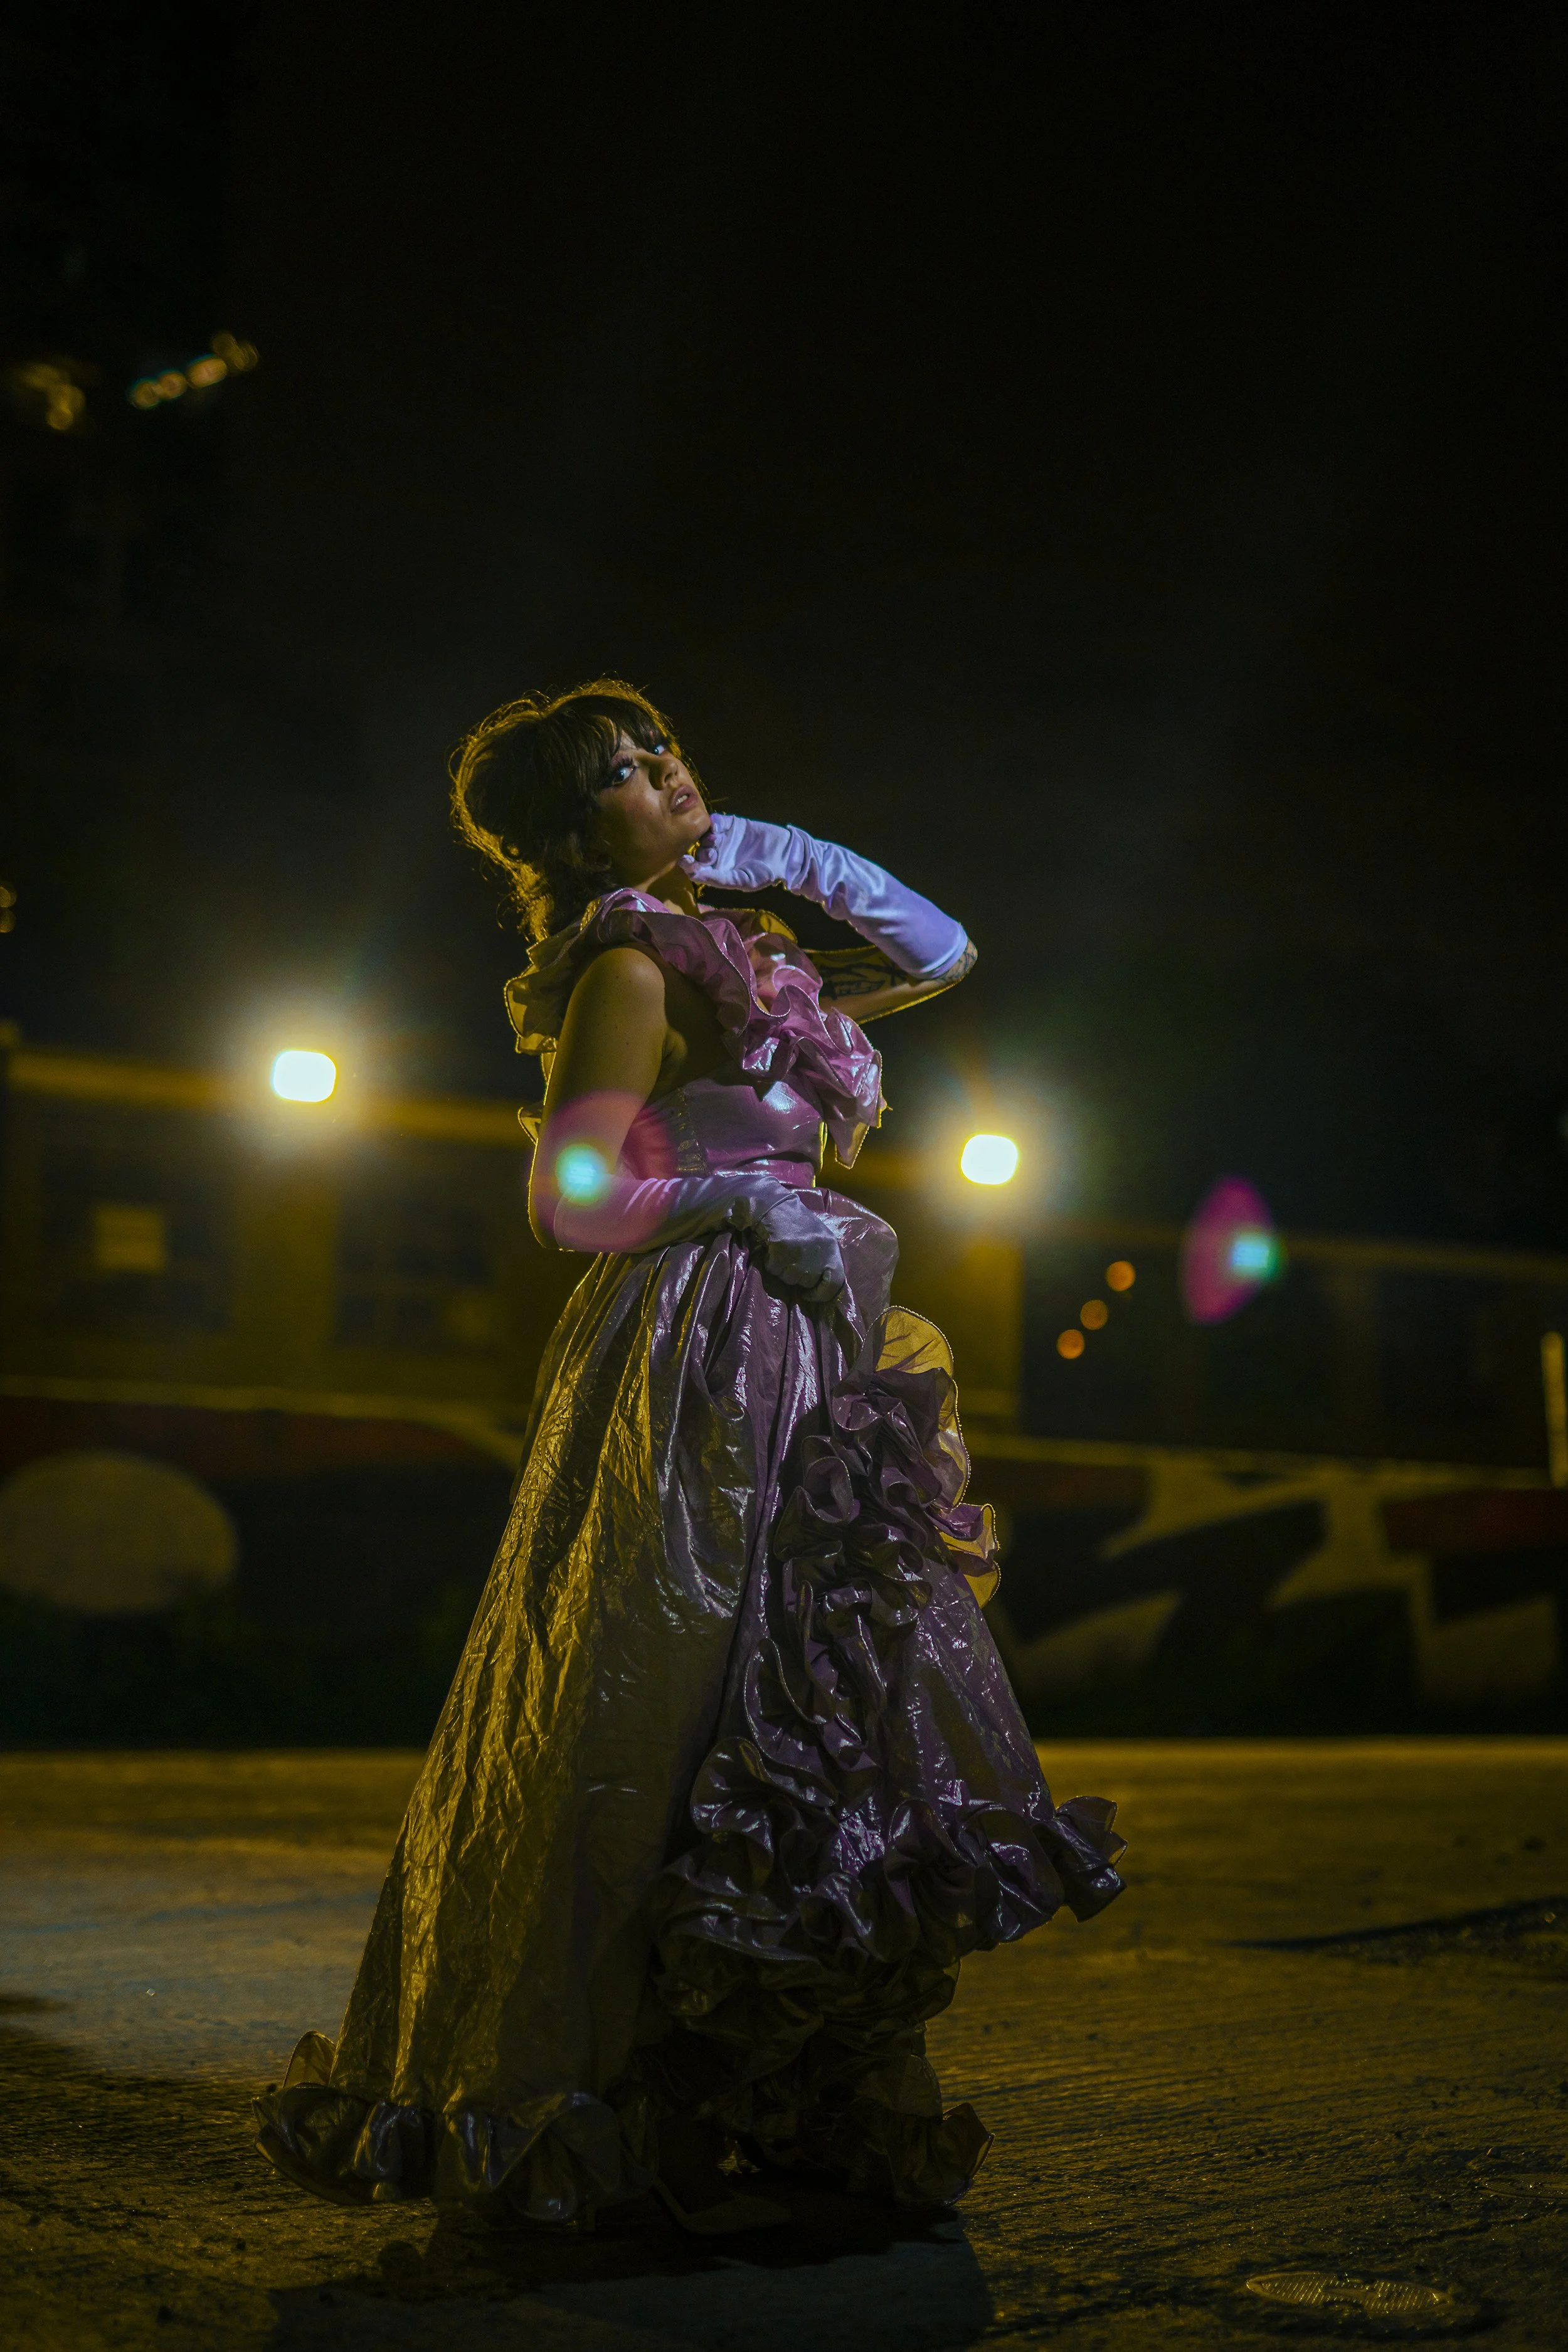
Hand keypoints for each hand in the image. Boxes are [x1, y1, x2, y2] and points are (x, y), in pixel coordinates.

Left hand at [680, 811, 795, 892]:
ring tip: (716, 839)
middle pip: (699, 851)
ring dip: (706, 837)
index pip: (697, 868)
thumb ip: (718, 879)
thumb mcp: (741, 880)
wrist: (786, 854)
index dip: (688, 865)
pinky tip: (718, 827)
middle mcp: (718, 855)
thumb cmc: (765, 873)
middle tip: (711, 853)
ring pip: (705, 835)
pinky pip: (717, 821)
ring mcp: (724, 838)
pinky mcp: (733, 824)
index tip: (684, 861)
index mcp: (718, 871)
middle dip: (700, 852)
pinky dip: (714, 823)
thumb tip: (693, 876)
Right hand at [750, 1191, 845, 1302]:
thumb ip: (824, 1261)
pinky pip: (774, 1270)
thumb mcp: (820, 1240)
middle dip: (797, 1276)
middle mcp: (819, 1252)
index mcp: (832, 1249)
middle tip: (791, 1260)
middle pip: (807, 1283)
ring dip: (783, 1270)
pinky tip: (773, 1249)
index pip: (836, 1283)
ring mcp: (801, 1251)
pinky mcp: (783, 1249)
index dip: (822, 1294)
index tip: (809, 1295)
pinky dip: (771, 1263)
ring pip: (789, 1278)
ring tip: (783, 1252)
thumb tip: (821, 1286)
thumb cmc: (799, 1224)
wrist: (777, 1206)